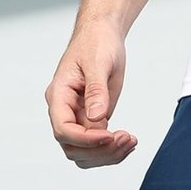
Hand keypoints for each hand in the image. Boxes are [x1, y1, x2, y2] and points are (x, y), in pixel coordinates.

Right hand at [46, 16, 139, 166]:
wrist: (102, 34)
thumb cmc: (96, 43)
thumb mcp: (98, 63)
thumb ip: (96, 91)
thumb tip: (96, 117)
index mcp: (58, 95)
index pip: (63, 130)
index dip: (86, 139)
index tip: (111, 135)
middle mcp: (64, 110)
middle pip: (72, 148)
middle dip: (100, 151)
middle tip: (127, 139)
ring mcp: (77, 117)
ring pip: (84, 153)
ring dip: (108, 154)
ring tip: (131, 141)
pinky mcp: (91, 119)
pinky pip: (97, 145)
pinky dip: (113, 149)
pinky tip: (129, 141)